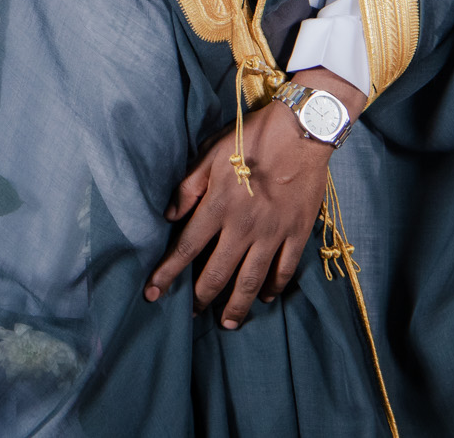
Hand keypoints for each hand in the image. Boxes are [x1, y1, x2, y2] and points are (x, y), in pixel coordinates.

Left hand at [145, 67, 366, 328]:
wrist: (301, 131)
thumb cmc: (251, 137)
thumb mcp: (210, 154)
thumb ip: (188, 187)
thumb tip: (168, 216)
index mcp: (218, 207)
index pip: (186, 249)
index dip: (167, 273)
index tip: (152, 293)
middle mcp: (243, 227)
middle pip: (217, 273)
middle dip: (201, 297)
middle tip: (192, 313)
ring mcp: (273, 234)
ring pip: (251, 280)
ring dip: (237, 305)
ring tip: (227, 323)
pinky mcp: (297, 233)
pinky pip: (285, 269)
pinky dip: (274, 287)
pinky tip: (265, 297)